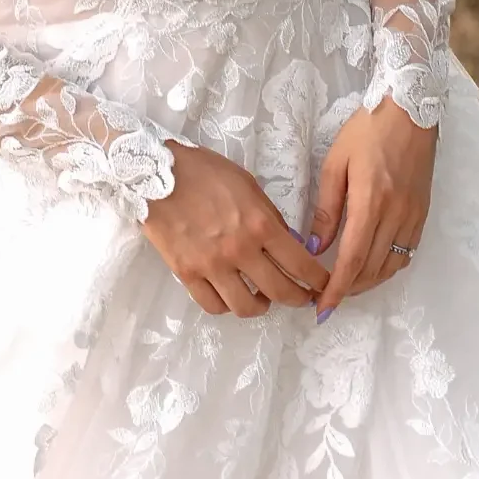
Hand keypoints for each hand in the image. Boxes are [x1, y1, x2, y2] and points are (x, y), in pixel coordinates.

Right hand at [141, 140, 328, 318]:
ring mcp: (212, 265)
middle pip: (280, 291)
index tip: (323, 286)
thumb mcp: (248, 185)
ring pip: (246, 307)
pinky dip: (227, 306)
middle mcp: (240, 250)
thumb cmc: (204, 171)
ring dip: (262, 307)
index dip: (318, 281)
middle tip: (300, 297)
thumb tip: (288, 244)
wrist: (154, 173)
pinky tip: (231, 295)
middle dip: (298, 299)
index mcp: (260, 224)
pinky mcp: (187, 273)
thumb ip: (269, 217)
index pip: (301, 264)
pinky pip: (213, 305)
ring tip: (262, 298)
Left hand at [309, 99, 436, 319]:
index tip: (322, 307)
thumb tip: (316, 246)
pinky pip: (407, 253)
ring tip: (346, 286)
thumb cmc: (367, 131)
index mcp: (372, 202)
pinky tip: (371, 266)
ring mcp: (414, 216)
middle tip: (327, 298)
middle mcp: (397, 215)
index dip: (337, 288)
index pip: (353, 259)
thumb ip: (327, 208)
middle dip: (349, 290)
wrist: (411, 110)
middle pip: (373, 269)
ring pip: (392, 266)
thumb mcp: (336, 164)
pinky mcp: (423, 213)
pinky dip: (388, 267)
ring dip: (369, 282)